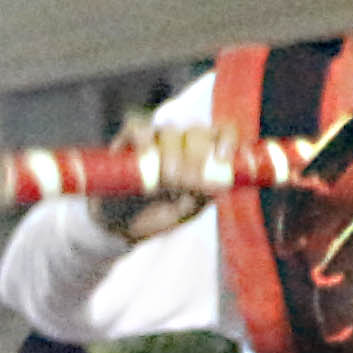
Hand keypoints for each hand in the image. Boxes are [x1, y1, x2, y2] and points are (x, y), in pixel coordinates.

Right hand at [89, 123, 230, 237]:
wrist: (125, 224)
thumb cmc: (162, 214)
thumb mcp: (189, 208)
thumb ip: (203, 193)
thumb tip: (216, 182)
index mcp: (206, 152)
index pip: (224, 132)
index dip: (227, 140)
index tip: (222, 159)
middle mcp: (183, 140)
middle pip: (197, 132)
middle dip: (195, 156)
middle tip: (187, 181)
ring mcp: (157, 137)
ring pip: (170, 131)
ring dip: (171, 153)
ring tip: (166, 180)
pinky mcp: (129, 139)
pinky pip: (138, 128)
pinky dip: (144, 140)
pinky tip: (146, 157)